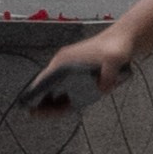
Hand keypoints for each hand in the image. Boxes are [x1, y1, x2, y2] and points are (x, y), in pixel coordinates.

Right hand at [21, 6, 152, 108]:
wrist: (123, 39)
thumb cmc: (116, 47)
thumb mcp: (114, 59)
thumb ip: (109, 74)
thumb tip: (101, 88)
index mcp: (67, 59)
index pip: (46, 78)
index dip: (37, 91)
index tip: (29, 103)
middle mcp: (65, 63)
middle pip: (48, 84)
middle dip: (41, 99)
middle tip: (33, 114)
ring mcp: (71, 67)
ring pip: (57, 86)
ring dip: (51, 99)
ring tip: (42, 113)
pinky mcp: (79, 72)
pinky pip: (67, 87)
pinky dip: (62, 97)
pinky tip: (59, 106)